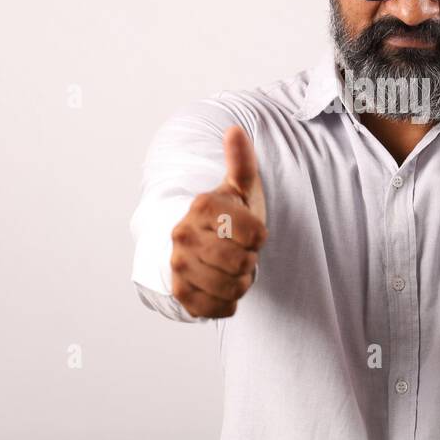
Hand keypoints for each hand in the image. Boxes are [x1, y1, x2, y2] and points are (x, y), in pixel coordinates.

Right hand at [169, 126, 267, 318]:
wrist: (197, 241)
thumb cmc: (226, 213)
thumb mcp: (238, 186)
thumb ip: (241, 161)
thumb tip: (234, 130)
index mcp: (201, 207)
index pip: (255, 234)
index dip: (260, 236)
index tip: (250, 230)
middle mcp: (183, 236)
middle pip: (242, 262)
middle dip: (250, 260)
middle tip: (241, 252)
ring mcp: (178, 266)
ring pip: (233, 288)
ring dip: (241, 282)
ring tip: (232, 268)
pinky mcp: (181, 293)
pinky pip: (220, 308)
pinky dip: (229, 302)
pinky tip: (223, 286)